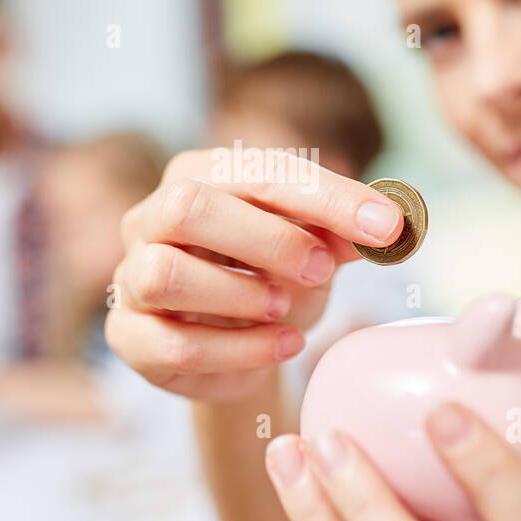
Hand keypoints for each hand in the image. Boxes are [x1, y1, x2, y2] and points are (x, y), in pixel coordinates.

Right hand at [104, 149, 402, 401]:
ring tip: (286, 310)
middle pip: (188, 207)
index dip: (327, 197)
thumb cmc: (272, 278)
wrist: (236, 346)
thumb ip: (345, 234)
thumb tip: (392, 226)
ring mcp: (131, 276)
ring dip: (238, 294)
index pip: (259, 170)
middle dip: (267, 239)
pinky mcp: (128, 336)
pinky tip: (281, 346)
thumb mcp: (317, 249)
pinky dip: (238, 350)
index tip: (387, 226)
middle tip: (323, 269)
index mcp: (199, 175)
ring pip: (165, 275)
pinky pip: (172, 344)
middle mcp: (151, 216)